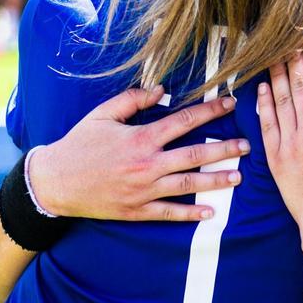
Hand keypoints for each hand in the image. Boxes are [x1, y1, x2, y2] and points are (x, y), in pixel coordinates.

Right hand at [29, 86, 248, 220]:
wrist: (54, 182)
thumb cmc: (79, 144)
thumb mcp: (102, 114)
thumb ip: (133, 99)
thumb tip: (162, 89)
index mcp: (140, 138)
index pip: (183, 121)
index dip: (210, 111)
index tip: (230, 104)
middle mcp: (146, 164)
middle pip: (194, 155)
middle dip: (224, 149)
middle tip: (248, 145)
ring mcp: (143, 190)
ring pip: (187, 185)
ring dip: (216, 181)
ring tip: (239, 177)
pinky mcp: (136, 210)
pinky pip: (168, 213)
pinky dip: (190, 213)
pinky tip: (210, 212)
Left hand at [258, 37, 302, 257]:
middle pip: (301, 85)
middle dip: (294, 58)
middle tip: (288, 39)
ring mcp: (292, 144)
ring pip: (281, 100)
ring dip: (278, 74)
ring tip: (274, 54)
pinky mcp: (276, 158)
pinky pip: (267, 124)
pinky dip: (264, 103)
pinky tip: (263, 87)